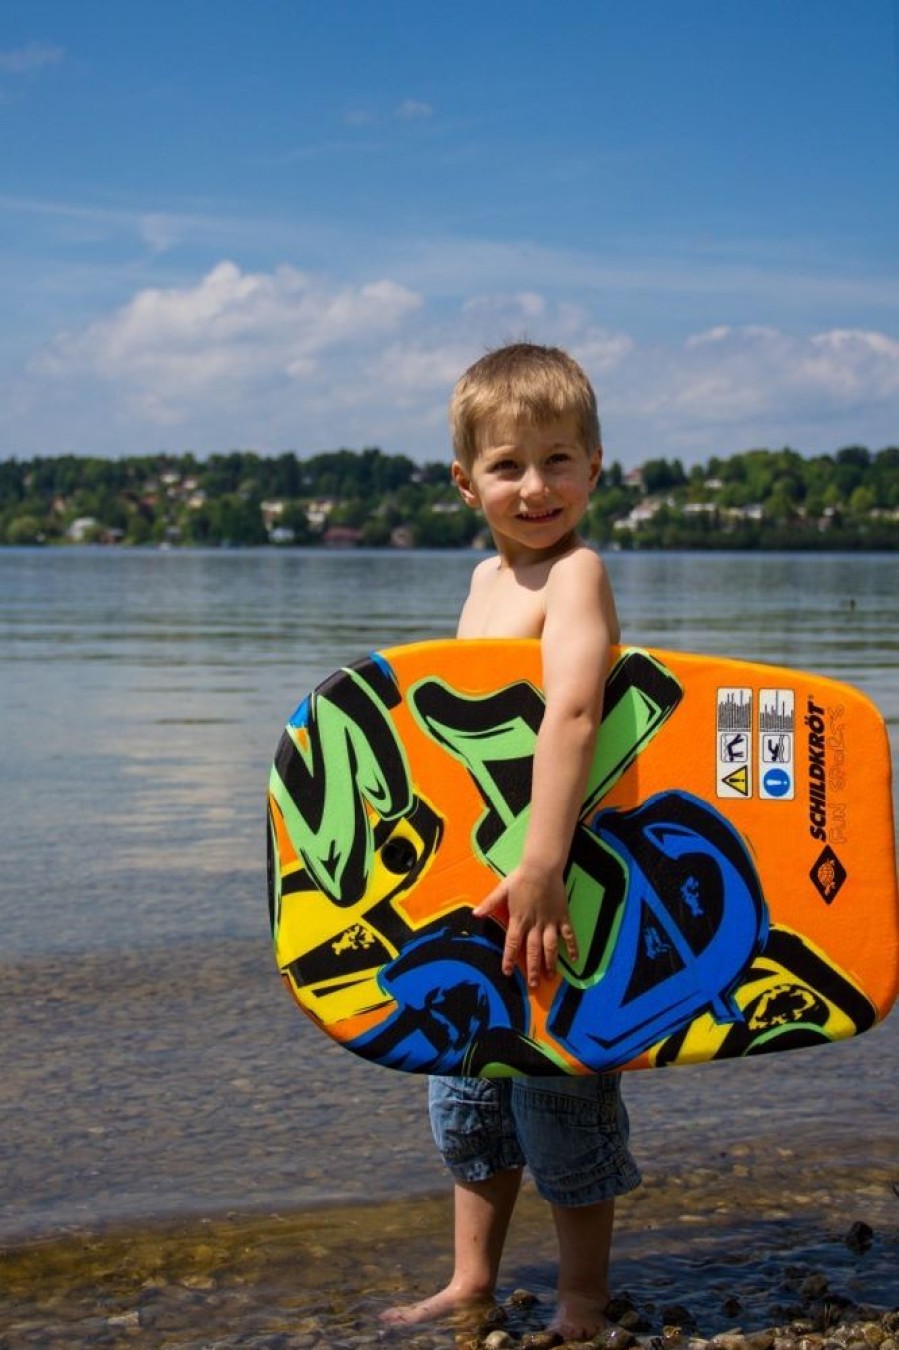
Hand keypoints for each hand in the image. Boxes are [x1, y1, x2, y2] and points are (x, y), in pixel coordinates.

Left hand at [473, 864, 577, 988]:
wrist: (542, 868)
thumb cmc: (521, 878)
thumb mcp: (502, 890)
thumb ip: (490, 903)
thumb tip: (475, 914)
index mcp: (518, 919)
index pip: (512, 944)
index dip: (509, 959)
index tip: (507, 972)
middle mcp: (534, 924)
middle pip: (532, 951)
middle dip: (532, 969)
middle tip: (533, 985)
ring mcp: (550, 922)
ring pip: (550, 947)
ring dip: (550, 963)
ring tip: (550, 977)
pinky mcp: (562, 917)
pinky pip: (568, 935)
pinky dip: (572, 947)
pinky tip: (574, 959)